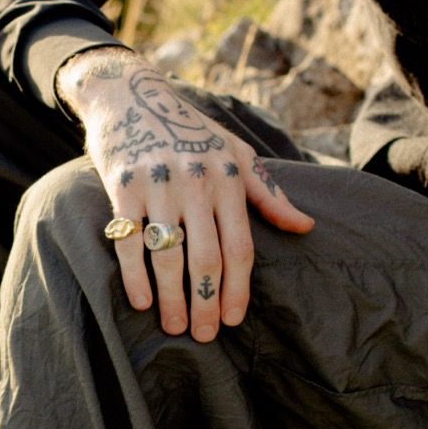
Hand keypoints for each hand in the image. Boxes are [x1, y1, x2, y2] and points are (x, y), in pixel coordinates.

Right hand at [58, 46, 312, 339]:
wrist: (129, 93)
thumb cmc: (189, 130)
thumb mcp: (236, 153)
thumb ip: (268, 193)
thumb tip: (306, 227)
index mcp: (228, 178)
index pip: (239, 246)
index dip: (237, 288)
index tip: (232, 320)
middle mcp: (195, 182)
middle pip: (206, 257)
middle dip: (206, 302)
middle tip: (203, 335)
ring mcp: (157, 184)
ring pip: (168, 254)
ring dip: (172, 297)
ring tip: (174, 326)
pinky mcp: (121, 186)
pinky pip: (129, 239)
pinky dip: (134, 275)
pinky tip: (142, 302)